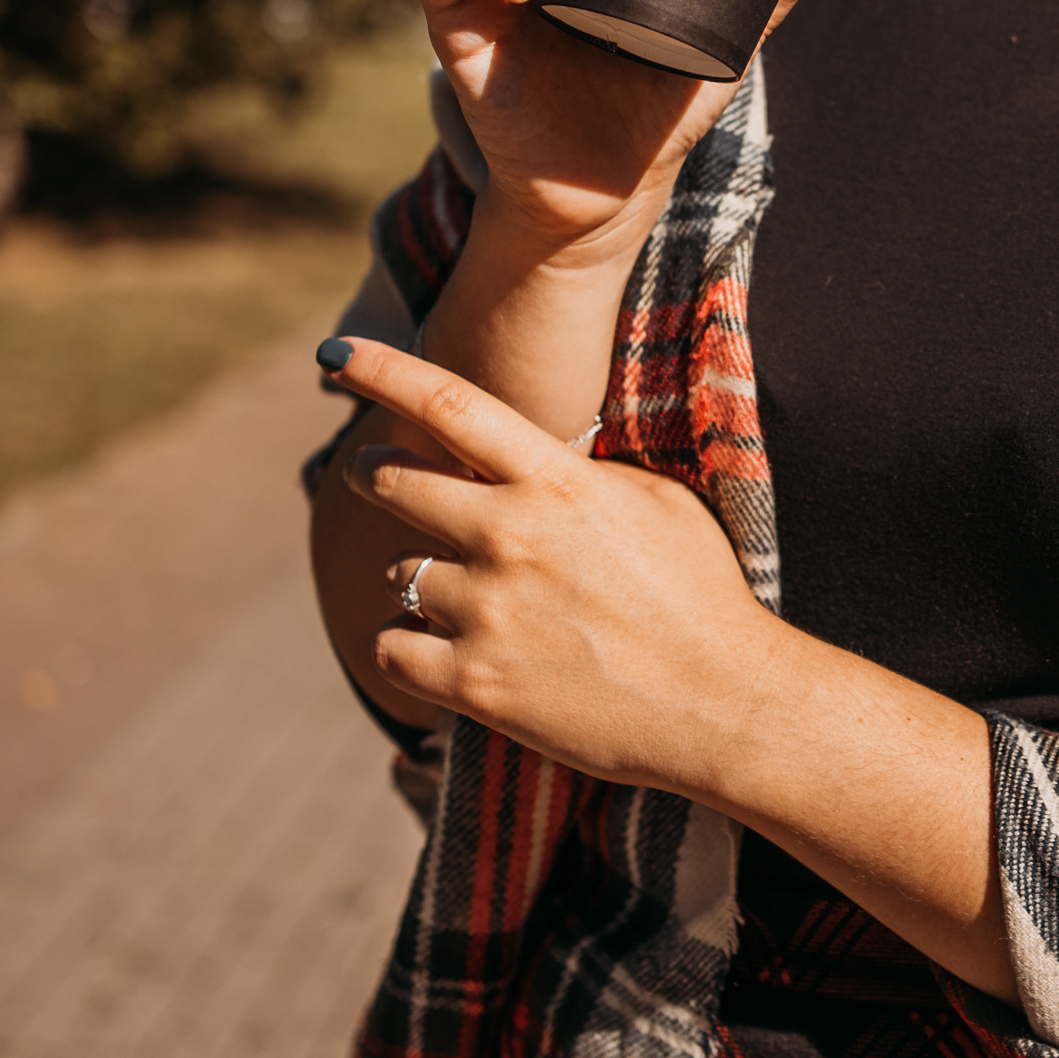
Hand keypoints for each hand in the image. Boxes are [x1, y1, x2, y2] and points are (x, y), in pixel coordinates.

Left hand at [332, 334, 787, 787]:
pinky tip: (449, 651)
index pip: (450, 405)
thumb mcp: (656, 502)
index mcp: (556, 483)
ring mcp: (489, 612)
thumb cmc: (702, 594)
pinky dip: (411, 649)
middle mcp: (511, 537)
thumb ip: (577, 475)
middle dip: (375, 476)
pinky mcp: (475, 684)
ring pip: (400, 573)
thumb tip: (525, 455)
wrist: (724, 703)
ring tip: (478, 603)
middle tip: (375, 477)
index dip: (381, 372)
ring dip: (422, 581)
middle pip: (394, 483)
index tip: (333, 354)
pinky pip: (392, 650)